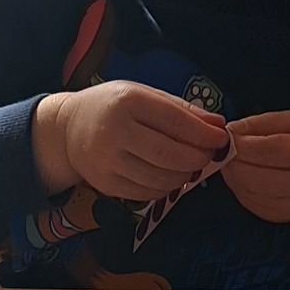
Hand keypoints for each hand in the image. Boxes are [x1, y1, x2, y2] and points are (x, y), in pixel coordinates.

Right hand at [32, 82, 225, 199]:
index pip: (174, 122)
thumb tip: (218, 124)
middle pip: (169, 155)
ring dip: (184, 176)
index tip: (221, 138)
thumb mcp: (144, 96)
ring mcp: (108, 162)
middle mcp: (114, 132)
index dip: (203, 134)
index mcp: (127, 102)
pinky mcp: (106, 184)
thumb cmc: (113, 107)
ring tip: (189, 166)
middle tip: (209, 156)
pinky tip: (169, 176)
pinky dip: (166, 188)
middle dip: (197, 158)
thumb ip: (182, 109)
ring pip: (161, 179)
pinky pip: (147, 194)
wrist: (68, 129)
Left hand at [222, 113, 289, 223]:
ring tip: (235, 159)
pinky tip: (243, 174)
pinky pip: (248, 201)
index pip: (269, 150)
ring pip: (247, 190)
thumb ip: (261, 123)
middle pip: (253, 176)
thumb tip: (231, 131)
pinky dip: (238, 186)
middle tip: (227, 149)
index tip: (230, 135)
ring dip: (233, 174)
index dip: (243, 143)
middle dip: (233, 161)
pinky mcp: (279, 216)